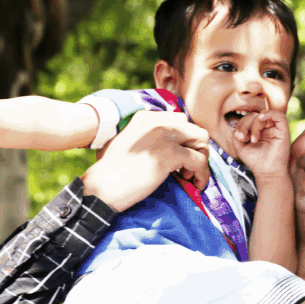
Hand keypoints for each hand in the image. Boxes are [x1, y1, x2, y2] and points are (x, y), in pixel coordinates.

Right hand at [81, 110, 210, 211]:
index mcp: (146, 117)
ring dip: (202, 161)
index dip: (184, 142)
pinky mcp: (169, 153)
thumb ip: (147, 139)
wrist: (102, 186)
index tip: (179, 160)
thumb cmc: (110, 172)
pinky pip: (199, 161)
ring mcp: (164, 135)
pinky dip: (202, 175)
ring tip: (188, 177)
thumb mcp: (128, 144)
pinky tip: (194, 185)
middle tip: (186, 170)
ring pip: (202, 141)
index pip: (180, 121)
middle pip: (194, 129)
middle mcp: (157, 121)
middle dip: (196, 150)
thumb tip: (170, 151)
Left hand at [231, 110, 291, 179]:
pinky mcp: (283, 130)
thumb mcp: (240, 146)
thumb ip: (237, 132)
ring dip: (254, 125)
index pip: (247, 119)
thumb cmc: (255, 161)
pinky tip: (260, 118)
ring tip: (253, 139)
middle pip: (254, 116)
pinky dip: (268, 114)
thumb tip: (240, 124)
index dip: (240, 125)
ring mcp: (275, 128)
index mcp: (257, 130)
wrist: (267, 173)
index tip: (238, 138)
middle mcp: (266, 127)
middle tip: (243, 138)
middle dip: (245, 125)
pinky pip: (279, 115)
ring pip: (263, 115)